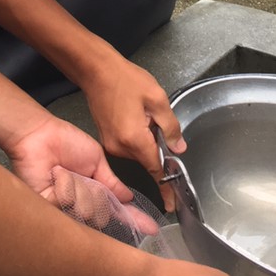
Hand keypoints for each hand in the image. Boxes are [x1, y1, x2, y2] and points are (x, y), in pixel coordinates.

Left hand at [2, 112, 137, 213]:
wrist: (40, 135)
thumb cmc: (65, 142)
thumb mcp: (97, 160)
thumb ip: (113, 183)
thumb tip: (129, 198)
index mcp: (94, 192)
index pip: (118, 209)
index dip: (135, 219)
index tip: (152, 228)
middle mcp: (81, 203)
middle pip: (102, 213)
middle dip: (96, 194)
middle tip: (83, 176)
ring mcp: (65, 208)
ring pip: (85, 209)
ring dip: (78, 186)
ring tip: (64, 171)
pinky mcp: (48, 208)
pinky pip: (67, 202)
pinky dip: (64, 184)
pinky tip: (54, 174)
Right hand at [83, 55, 185, 210]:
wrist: (96, 70)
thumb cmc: (126, 79)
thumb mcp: (157, 98)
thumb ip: (170, 127)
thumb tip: (179, 149)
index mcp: (134, 139)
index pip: (156, 170)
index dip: (166, 187)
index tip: (171, 205)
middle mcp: (120, 148)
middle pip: (147, 159)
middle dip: (157, 146)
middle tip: (153, 116)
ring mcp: (111, 145)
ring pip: (138, 152)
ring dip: (146, 140)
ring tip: (141, 111)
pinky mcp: (106, 140)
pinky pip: (128, 147)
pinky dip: (136, 137)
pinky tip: (133, 114)